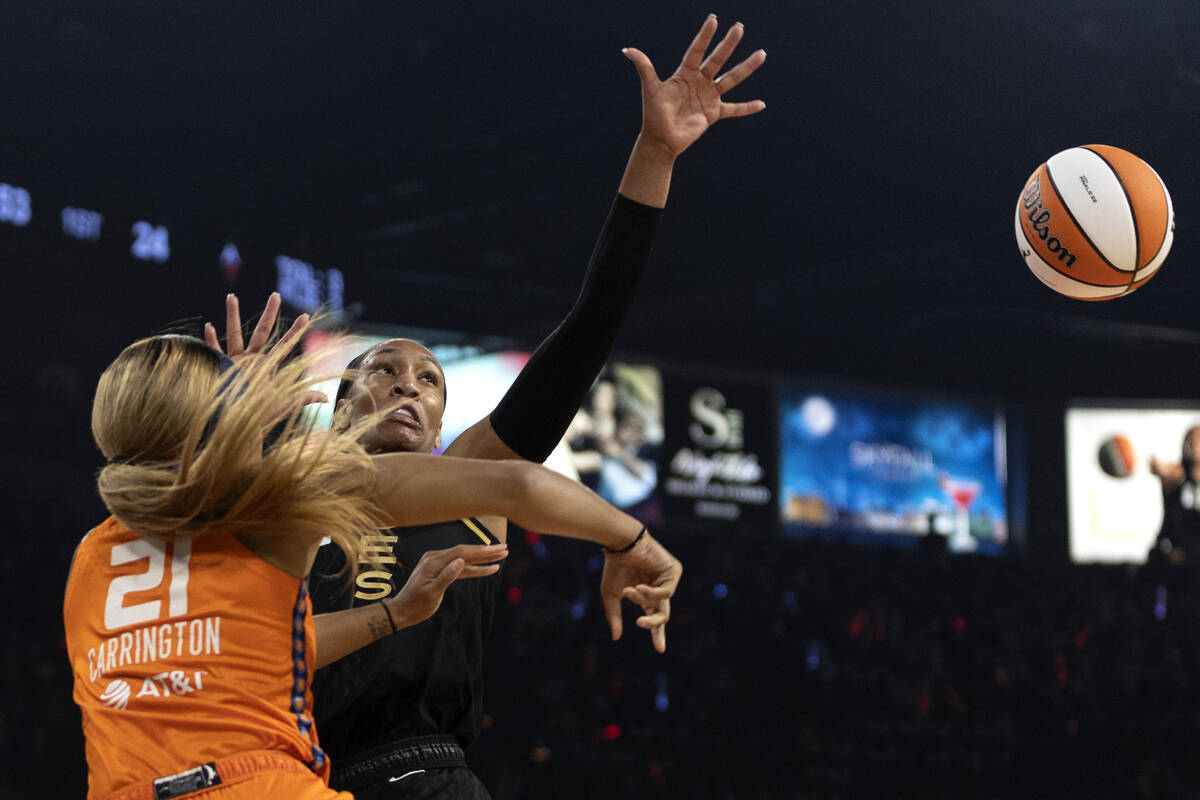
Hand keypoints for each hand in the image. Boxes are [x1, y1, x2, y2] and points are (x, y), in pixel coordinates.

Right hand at [204, 292, 324, 404]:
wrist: (238, 423)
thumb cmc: (262, 414)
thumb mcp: (285, 403)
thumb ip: (304, 398)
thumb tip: (327, 398)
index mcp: (269, 365)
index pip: (285, 344)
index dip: (296, 331)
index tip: (306, 316)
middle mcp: (253, 360)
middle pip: (263, 331)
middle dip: (269, 313)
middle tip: (276, 295)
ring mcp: (235, 362)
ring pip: (234, 334)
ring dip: (232, 315)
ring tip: (231, 296)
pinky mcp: (221, 368)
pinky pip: (214, 350)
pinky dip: (210, 339)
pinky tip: (208, 326)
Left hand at [387, 543, 507, 628]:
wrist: (402, 610)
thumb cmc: (416, 604)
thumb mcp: (432, 593)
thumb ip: (446, 576)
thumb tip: (460, 561)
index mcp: (434, 561)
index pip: (462, 552)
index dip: (481, 551)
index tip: (497, 549)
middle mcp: (436, 558)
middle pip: (466, 552)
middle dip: (486, 551)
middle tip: (505, 549)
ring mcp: (438, 563)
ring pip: (465, 559)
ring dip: (483, 559)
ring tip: (501, 556)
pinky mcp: (440, 570)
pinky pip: (461, 567)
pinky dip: (475, 568)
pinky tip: (488, 568)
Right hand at [600, 530, 681, 652]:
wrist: (621, 543)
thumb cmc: (615, 566)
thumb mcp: (612, 595)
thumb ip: (614, 616)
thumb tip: (616, 638)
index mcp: (647, 596)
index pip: (655, 618)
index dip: (657, 633)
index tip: (660, 650)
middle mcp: (660, 589)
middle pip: (662, 615)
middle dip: (653, 623)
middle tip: (639, 623)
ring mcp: (669, 580)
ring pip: (662, 603)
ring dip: (643, 599)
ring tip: (629, 590)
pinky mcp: (674, 571)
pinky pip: (666, 591)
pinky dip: (651, 592)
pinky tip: (639, 586)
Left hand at [624, 15, 766, 158]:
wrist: (661, 140)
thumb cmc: (653, 114)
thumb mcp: (650, 89)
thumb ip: (644, 68)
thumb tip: (627, 50)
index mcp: (685, 74)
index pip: (697, 50)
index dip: (705, 35)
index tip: (713, 19)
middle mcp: (699, 82)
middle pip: (717, 59)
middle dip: (728, 44)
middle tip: (739, 27)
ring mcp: (708, 96)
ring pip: (731, 79)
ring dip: (746, 67)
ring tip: (761, 54)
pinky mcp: (714, 113)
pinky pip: (734, 109)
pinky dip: (747, 108)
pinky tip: (761, 104)